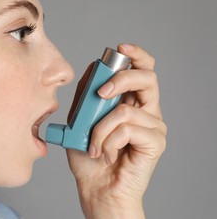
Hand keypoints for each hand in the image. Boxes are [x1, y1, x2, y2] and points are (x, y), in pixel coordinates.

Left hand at [66, 44, 166, 218]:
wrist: (96, 188)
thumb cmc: (89, 157)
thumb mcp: (79, 120)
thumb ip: (86, 96)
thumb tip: (91, 69)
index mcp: (130, 101)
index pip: (142, 69)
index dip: (136, 54)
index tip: (120, 48)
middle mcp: (146, 110)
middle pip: (147, 77)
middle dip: (121, 79)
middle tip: (102, 93)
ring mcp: (153, 126)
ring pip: (127, 109)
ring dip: (101, 128)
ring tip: (94, 145)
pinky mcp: (155, 142)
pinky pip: (128, 128)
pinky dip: (108, 141)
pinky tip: (107, 154)